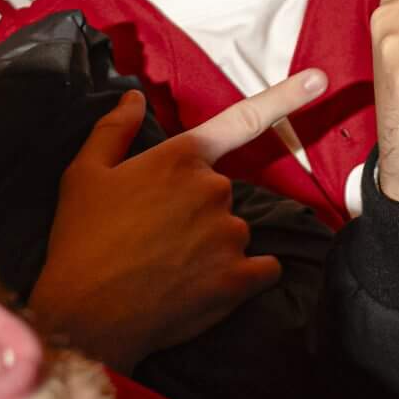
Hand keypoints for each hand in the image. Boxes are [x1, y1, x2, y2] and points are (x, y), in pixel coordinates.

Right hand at [27, 70, 327, 369]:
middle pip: (222, 194)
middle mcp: (215, 189)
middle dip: (195, 212)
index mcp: (182, 158)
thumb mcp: (83, 176)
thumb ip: (113, 130)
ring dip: (213, 248)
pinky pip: (262, 269)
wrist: (82, 319)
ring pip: (236, 233)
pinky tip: (205, 288)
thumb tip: (134, 97)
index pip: (242, 120)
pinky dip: (243, 278)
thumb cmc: (79, 242)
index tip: (319, 79)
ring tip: (165, 268)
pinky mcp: (239, 277)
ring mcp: (230, 234)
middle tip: (153, 238)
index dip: (285, 96)